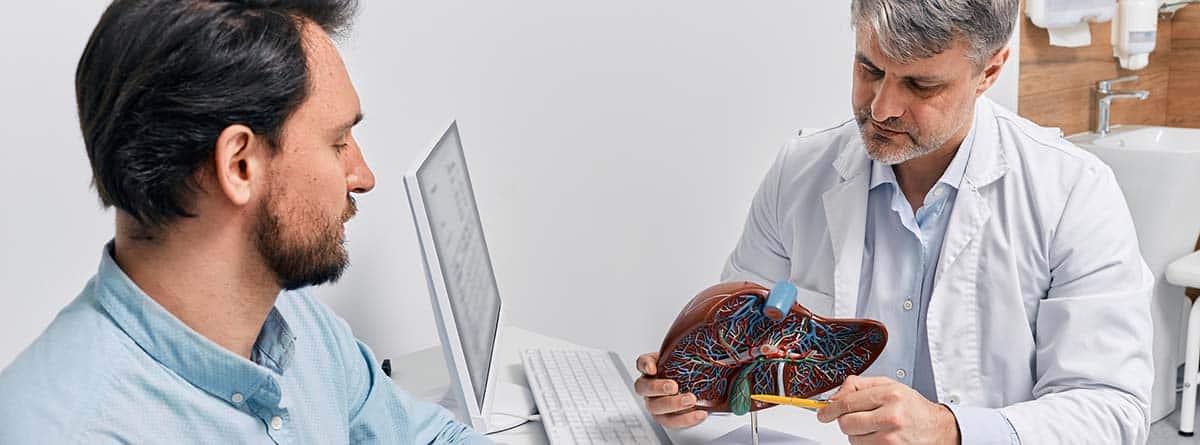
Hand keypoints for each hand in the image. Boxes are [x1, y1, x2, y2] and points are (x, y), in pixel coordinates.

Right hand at [633, 352, 707, 428]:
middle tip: (674, 386)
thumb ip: (689, 347)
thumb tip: (707, 330)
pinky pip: (672, 422)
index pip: (642, 363)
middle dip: (658, 388)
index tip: (653, 367)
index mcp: (652, 369)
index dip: (645, 365)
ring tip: (691, 399)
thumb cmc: (687, 371)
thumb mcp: (686, 357)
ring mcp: (655, 404)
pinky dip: (686, 419)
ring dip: (673, 404)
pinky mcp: (666, 418)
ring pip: (656, 408)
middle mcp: (649, 387)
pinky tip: (700, 413)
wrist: (697, 388)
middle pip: (644, 388)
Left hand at [815, 375, 959, 444]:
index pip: (847, 403)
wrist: (938, 429)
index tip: (823, 413)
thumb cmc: (912, 407)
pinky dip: (866, 443)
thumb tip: (834, 397)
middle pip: (846, 423)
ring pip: (853, 439)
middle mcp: (891, 417)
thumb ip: (859, 385)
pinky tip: (879, 437)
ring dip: (857, 434)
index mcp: (889, 395)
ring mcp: (891, 439)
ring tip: (874, 427)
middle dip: (844, 421)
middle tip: (854, 419)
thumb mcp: (889, 385)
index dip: (830, 409)